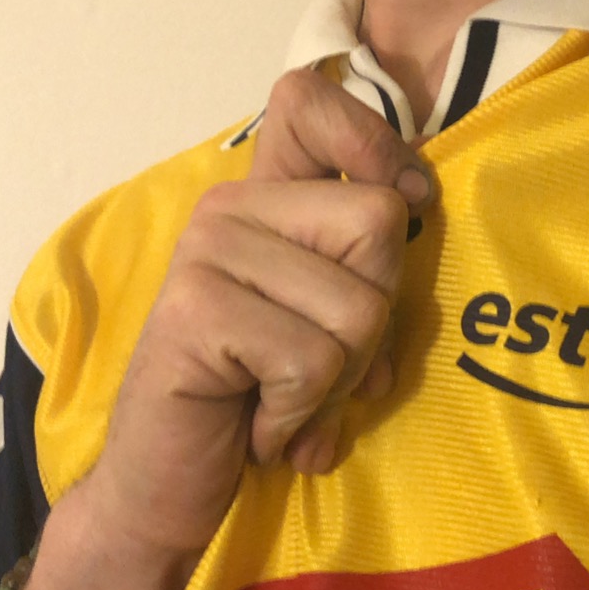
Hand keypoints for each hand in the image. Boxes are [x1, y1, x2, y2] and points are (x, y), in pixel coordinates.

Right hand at [78, 70, 434, 570]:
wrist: (169, 488)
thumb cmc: (258, 403)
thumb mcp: (328, 320)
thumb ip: (361, 262)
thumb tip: (419, 197)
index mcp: (261, 199)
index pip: (309, 102)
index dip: (375, 144)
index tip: (406, 205)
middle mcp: (227, 209)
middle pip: (379, 225)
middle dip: (372, 323)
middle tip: (312, 369)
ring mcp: (206, 254)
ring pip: (358, 308)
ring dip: (337, 382)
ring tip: (281, 400)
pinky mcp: (196, 312)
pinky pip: (312, 362)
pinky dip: (299, 415)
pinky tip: (256, 424)